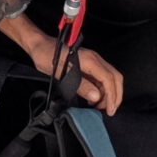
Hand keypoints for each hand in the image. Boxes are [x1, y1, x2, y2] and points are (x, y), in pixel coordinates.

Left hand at [7, 24, 123, 112]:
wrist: (40, 45)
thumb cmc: (47, 56)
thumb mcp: (61, 74)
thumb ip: (80, 85)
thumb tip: (96, 96)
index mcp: (90, 60)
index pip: (109, 79)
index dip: (112, 96)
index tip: (110, 110)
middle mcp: (94, 59)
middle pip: (115, 77)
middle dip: (115, 95)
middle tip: (109, 111)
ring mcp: (93, 61)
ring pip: (110, 78)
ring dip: (109, 93)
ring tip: (99, 107)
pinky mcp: (89, 64)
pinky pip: (102, 77)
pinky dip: (102, 90)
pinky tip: (94, 99)